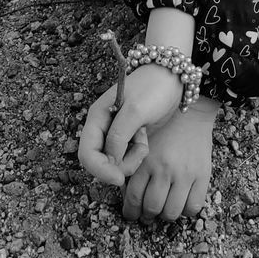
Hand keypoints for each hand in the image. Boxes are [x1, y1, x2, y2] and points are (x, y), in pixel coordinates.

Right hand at [78, 65, 182, 187]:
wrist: (171, 78)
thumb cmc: (153, 88)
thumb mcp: (135, 110)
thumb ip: (119, 136)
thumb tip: (110, 160)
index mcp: (97, 117)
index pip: (87, 154)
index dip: (99, 170)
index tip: (119, 179)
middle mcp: (102, 127)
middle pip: (99, 162)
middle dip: (118, 166)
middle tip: (139, 153)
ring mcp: (114, 134)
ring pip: (113, 163)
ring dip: (130, 159)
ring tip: (143, 140)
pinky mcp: (127, 138)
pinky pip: (125, 158)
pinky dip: (135, 155)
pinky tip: (144, 139)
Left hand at [123, 96, 219, 223]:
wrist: (190, 109)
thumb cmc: (161, 125)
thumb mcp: (140, 141)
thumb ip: (131, 165)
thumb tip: (126, 193)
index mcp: (146, 159)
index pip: (133, 197)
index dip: (130, 211)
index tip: (131, 212)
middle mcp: (164, 168)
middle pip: (152, 208)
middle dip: (147, 215)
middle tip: (147, 212)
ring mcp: (185, 173)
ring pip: (171, 212)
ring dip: (165, 214)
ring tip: (164, 207)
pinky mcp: (203, 174)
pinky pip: (193, 207)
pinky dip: (185, 210)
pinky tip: (181, 200)